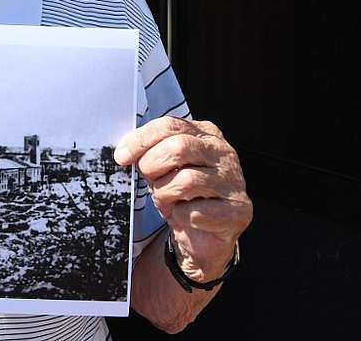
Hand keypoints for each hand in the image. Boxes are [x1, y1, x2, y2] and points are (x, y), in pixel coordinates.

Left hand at [115, 117, 251, 280]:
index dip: (141, 140)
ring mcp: (234, 182)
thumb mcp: (161, 167)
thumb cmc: (180, 194)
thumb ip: (148, 152)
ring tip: (166, 201)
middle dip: (152, 165)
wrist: (201, 235)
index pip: (170, 126)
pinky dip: (181, 216)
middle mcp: (224, 153)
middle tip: (148, 180)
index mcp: (205, 134)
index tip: (121, 156)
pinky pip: (197, 212)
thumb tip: (124, 152)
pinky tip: (185, 216)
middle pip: (179, 147)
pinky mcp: (239, 211)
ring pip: (187, 180)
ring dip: (165, 194)